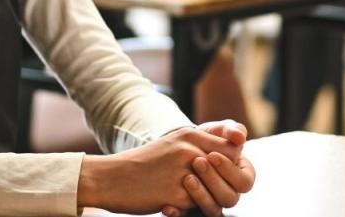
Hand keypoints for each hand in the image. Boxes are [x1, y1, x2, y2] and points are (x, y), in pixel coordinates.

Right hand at [76, 124, 243, 214]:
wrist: (111, 178)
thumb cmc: (144, 164)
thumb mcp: (173, 145)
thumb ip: (200, 147)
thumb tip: (232, 156)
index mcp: (191, 135)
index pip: (233, 149)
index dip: (231, 165)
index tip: (222, 173)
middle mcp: (190, 150)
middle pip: (231, 169)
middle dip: (226, 183)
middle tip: (212, 190)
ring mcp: (184, 171)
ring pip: (217, 191)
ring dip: (208, 198)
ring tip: (189, 197)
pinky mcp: (176, 193)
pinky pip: (197, 206)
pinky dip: (187, 208)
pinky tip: (170, 203)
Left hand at [161, 121, 256, 216]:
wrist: (180, 148)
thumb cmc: (206, 138)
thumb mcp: (216, 131)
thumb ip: (230, 130)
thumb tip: (241, 137)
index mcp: (241, 176)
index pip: (244, 182)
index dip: (229, 170)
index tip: (212, 155)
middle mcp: (229, 193)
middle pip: (230, 198)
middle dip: (214, 181)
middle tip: (197, 162)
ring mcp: (212, 203)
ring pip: (212, 210)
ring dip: (200, 196)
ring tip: (186, 178)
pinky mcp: (193, 211)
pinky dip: (178, 214)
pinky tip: (168, 206)